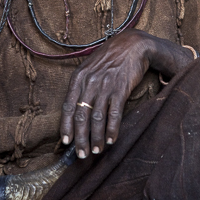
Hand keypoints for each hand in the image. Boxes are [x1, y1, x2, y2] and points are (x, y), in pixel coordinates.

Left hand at [60, 29, 193, 158]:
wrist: (132, 45)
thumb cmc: (110, 58)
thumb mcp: (90, 67)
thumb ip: (82, 85)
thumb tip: (75, 109)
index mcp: (78, 77)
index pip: (67, 106)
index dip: (66, 126)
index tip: (66, 142)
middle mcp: (89, 82)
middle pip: (81, 116)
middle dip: (80, 138)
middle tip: (81, 154)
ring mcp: (105, 86)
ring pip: (96, 118)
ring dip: (96, 137)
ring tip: (96, 150)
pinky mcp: (120, 89)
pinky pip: (114, 114)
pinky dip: (112, 129)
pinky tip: (111, 140)